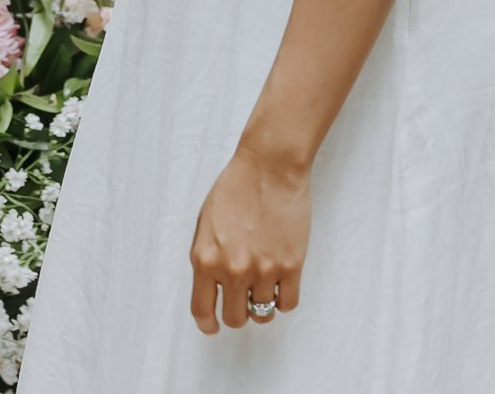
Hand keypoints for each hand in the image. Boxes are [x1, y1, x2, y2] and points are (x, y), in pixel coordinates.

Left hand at [187, 144, 312, 334]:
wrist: (269, 167)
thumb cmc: (234, 189)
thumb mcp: (205, 224)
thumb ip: (206, 259)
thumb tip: (211, 289)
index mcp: (205, 259)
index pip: (202, 310)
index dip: (208, 325)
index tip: (213, 326)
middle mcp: (233, 270)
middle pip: (236, 318)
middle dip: (238, 313)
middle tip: (242, 299)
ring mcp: (264, 270)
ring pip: (263, 314)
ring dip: (261, 305)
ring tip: (262, 285)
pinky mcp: (291, 265)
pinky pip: (287, 304)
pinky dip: (283, 299)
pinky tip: (280, 283)